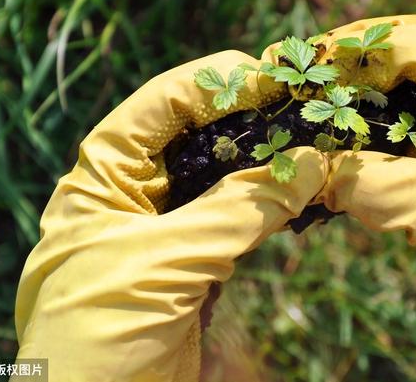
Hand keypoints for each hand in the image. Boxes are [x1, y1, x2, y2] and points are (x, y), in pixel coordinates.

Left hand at [13, 51, 327, 381]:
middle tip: (306, 111)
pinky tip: (302, 194)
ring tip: (314, 146)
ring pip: (225, 178)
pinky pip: (239, 219)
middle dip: (252, 121)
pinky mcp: (198, 260)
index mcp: (104, 177)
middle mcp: (135, 192)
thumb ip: (239, 211)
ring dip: (268, 163)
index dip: (216, 83)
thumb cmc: (102, 334)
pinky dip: (271, 206)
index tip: (275, 80)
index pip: (161, 103)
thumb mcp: (164, 262)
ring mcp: (170, 227)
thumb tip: (309, 165)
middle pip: (199, 135)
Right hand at [318, 16, 415, 380]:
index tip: (301, 62)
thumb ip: (376, 187)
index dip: (353, 47)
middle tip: (293, 98)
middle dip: (347, 85)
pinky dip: (372, 165)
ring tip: (305, 134)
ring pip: (400, 120)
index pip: (414, 41)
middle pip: (402, 75)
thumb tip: (308, 172)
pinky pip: (407, 161)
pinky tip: (338, 174)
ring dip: (355, 129)